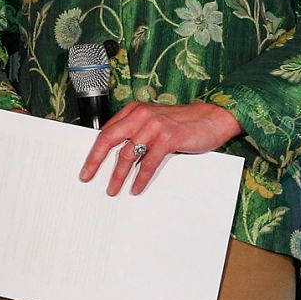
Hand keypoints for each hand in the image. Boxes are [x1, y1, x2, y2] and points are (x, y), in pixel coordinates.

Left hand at [79, 101, 242, 195]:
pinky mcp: (168, 138)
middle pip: (109, 139)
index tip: (87, 167)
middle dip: (95, 161)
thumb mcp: (154, 121)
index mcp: (134, 111)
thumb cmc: (183, 122)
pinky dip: (140, 178)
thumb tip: (116, 153)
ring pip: (127, 154)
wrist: (213, 117)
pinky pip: (148, 163)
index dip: (94, 151)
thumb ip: (136, 131)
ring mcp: (154, 126)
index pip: (106, 131)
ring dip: (118, 175)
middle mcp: (141, 116)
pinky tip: (136, 187)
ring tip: (113, 189)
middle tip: (87, 176)